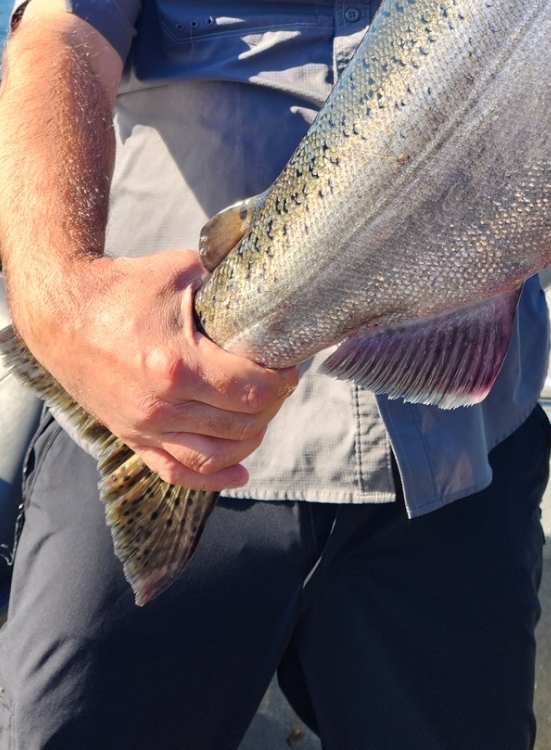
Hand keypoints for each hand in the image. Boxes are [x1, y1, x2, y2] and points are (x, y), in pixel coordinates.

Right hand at [13, 249, 297, 489]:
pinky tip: (239, 471)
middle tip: (280, 384)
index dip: (281, 381)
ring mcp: (144, 427)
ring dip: (250, 440)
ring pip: (214, 456)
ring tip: (262, 414)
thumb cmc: (122, 287)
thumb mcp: (181, 271)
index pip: (251, 390)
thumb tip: (265, 282)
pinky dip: (212, 478)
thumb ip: (226, 280)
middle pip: (240, 425)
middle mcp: (161, 405)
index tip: (289, 365)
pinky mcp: (131, 436)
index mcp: (178, 364)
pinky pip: (175, 471)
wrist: (61, 312)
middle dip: (271, 406)